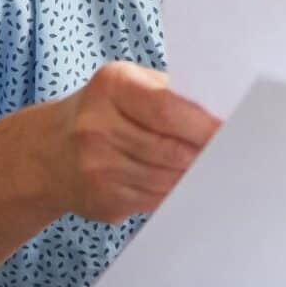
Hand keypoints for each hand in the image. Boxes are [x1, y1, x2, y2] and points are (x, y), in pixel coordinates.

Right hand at [40, 61, 219, 224]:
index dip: (204, 125)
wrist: (48, 152)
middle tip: (237, 156)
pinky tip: (189, 187)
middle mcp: (96, 126)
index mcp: (111, 86)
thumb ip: (172, 94)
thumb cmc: (106, 111)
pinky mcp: (101, 200)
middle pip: (170, 149)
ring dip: (196, 178)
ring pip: (166, 179)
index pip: (166, 108)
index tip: (235, 132)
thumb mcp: (131, 85)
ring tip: (217, 171)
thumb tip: (224, 116)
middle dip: (207, 155)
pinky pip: (154, 201)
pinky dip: (177, 195)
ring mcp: (95, 168)